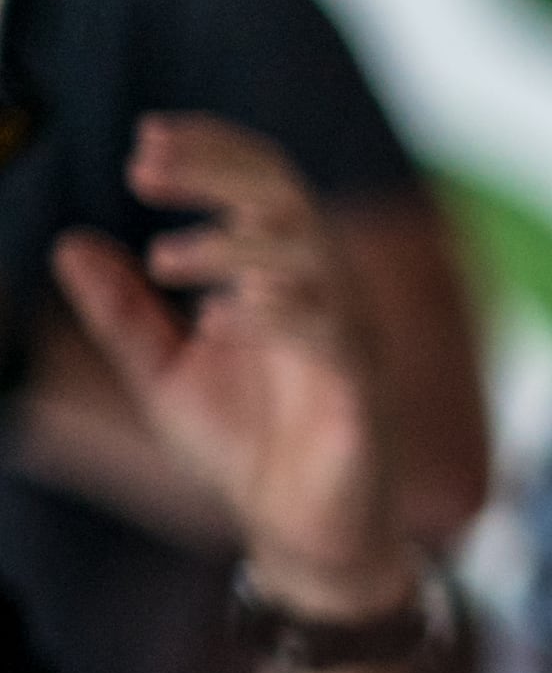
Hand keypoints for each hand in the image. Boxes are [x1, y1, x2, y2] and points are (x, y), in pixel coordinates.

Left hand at [46, 114, 414, 616]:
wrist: (302, 529)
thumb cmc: (248, 447)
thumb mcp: (161, 373)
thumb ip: (122, 314)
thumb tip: (72, 247)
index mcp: (281, 279)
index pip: (260, 188)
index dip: (210, 155)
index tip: (145, 143)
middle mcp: (322, 293)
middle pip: (287, 197)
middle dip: (218, 170)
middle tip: (145, 163)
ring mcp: (345, 336)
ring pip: (311, 254)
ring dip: (234, 243)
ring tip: (164, 259)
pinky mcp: (358, 387)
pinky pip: (330, 331)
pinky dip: (277, 311)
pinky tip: (221, 316)